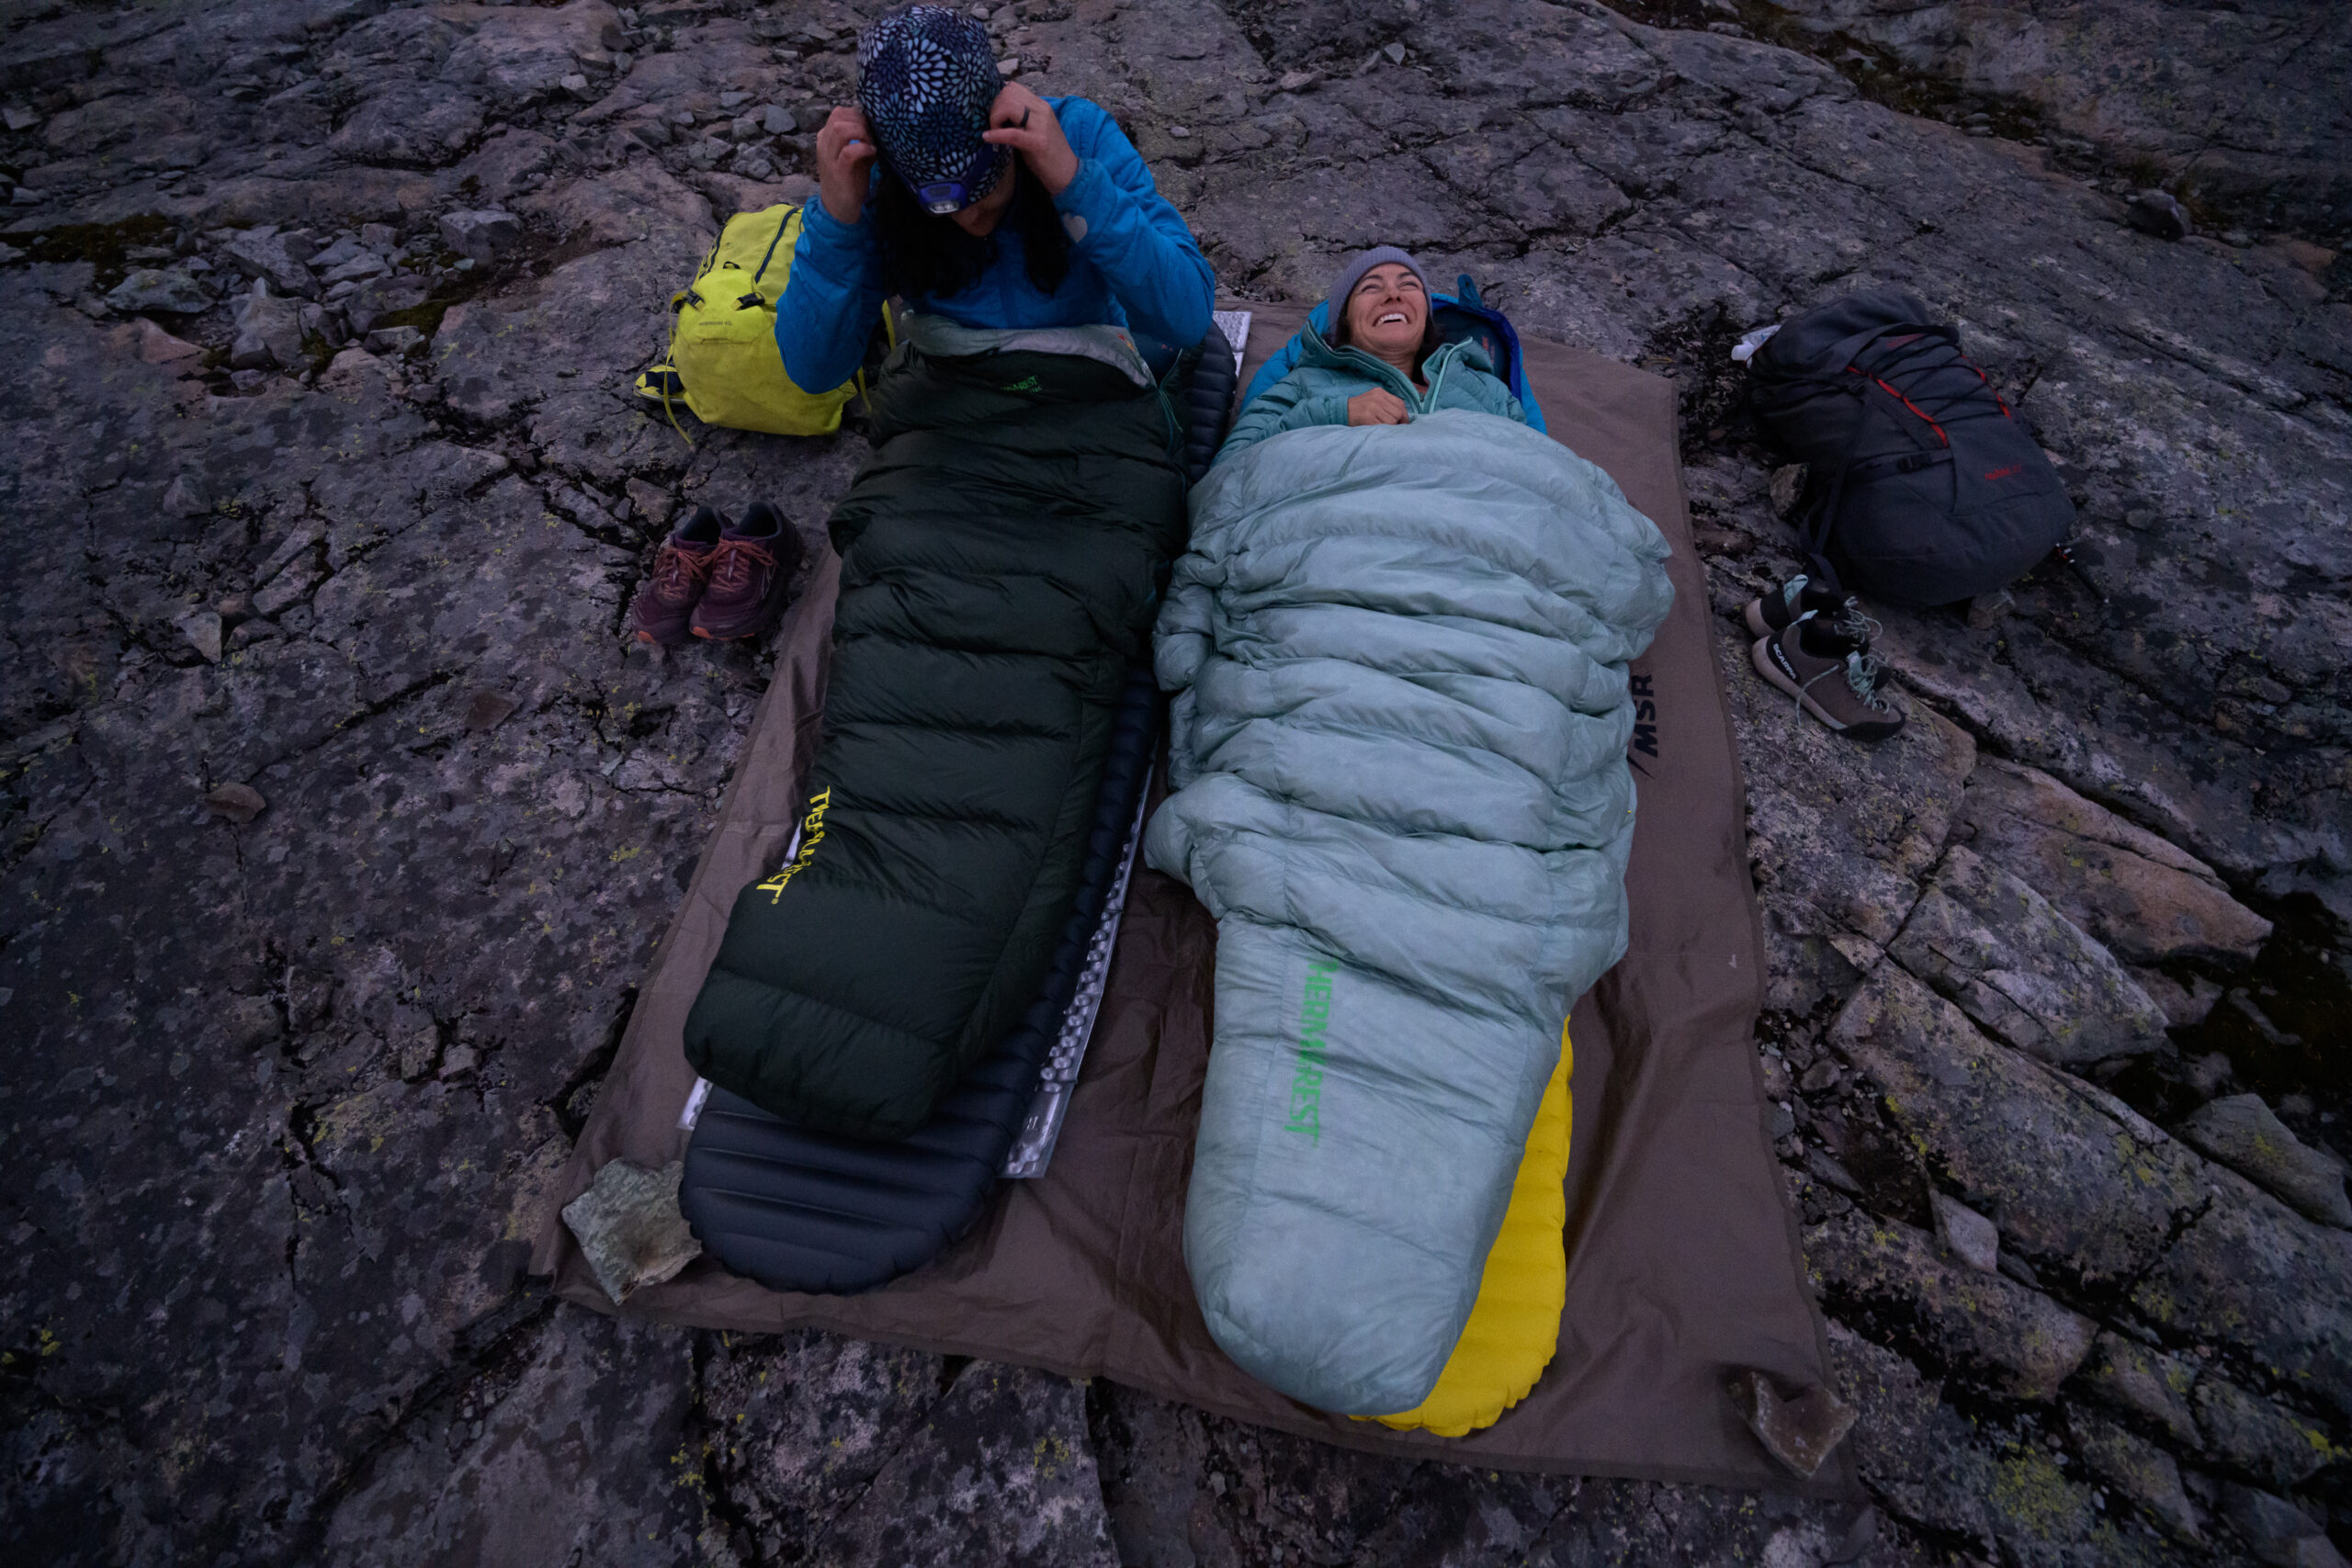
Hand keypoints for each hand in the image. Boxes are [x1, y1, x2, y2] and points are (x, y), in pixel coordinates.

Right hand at [815, 106, 878, 224]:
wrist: (839, 208)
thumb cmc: (849, 180)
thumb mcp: (855, 155)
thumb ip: (861, 139)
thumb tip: (878, 126)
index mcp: (826, 137)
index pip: (839, 112)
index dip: (858, 115)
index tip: (870, 127)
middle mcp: (824, 143)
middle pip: (839, 115)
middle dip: (860, 121)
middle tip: (872, 134)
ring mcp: (829, 156)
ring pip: (841, 129)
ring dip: (861, 132)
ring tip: (871, 143)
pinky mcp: (837, 171)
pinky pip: (849, 151)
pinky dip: (863, 149)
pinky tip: (872, 153)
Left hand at [980, 81, 1078, 195]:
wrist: (1067, 173)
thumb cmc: (1047, 154)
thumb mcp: (1035, 128)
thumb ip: (1021, 116)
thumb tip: (998, 107)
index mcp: (1041, 106)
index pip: (1013, 88)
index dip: (998, 99)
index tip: (996, 116)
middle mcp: (1042, 111)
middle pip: (1008, 94)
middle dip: (994, 108)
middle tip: (994, 126)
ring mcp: (1041, 126)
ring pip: (1009, 107)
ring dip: (995, 119)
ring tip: (994, 133)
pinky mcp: (1037, 143)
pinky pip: (1011, 133)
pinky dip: (995, 135)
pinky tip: (988, 138)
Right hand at [1346, 388, 1411, 425]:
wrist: (1340, 412)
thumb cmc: (1358, 410)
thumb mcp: (1372, 401)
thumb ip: (1386, 405)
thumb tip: (1403, 419)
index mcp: (1380, 392)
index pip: (1400, 403)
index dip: (1404, 415)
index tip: (1403, 423)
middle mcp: (1377, 397)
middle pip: (1398, 413)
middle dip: (1397, 422)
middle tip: (1389, 427)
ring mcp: (1372, 406)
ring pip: (1392, 421)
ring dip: (1388, 427)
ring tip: (1378, 426)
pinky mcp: (1367, 416)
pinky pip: (1383, 426)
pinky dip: (1382, 430)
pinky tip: (1374, 429)